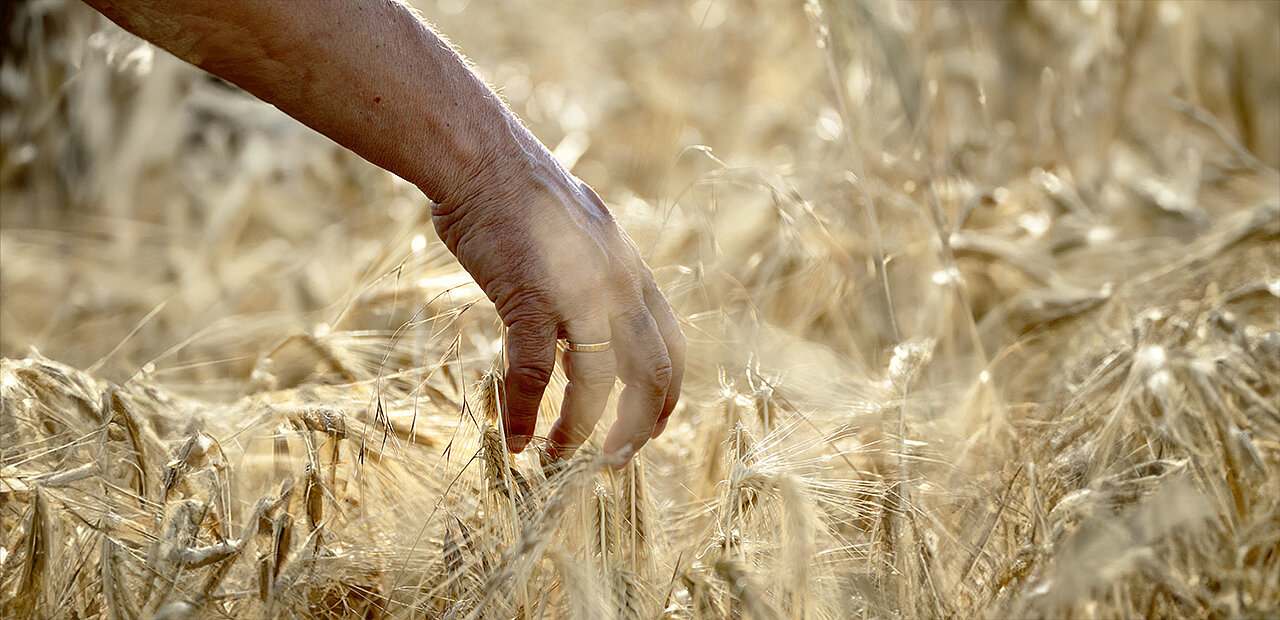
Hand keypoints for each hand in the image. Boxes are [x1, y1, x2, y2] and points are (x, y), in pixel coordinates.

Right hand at [431, 151, 684, 464]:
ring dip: (580, 433)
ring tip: (559, 460)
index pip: (671, 347)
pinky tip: (515, 439)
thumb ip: (591, 283)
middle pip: (652, 376)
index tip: (648, 430)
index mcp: (632, 273)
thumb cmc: (519, 196)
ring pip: (597, 386)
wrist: (482, 158)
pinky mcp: (531, 298)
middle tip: (613, 463)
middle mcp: (619, 286)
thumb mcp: (578, 239)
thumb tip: (580, 335)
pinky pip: (536, 374)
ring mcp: (579, 293)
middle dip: (637, 428)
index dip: (666, 397)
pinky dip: (527, 413)